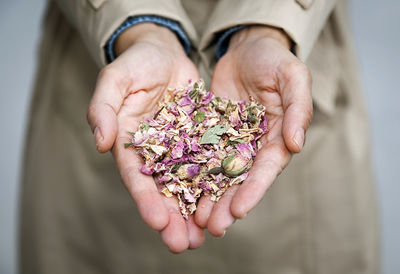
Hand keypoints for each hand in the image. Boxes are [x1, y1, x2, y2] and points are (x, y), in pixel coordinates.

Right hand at [87, 23, 203, 251]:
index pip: (136, 176)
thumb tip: (101, 142)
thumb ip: (103, 108)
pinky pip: (210, 162)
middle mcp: (155, 151)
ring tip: (204, 236)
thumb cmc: (136, 64)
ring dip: (195, 210)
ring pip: (188, 183)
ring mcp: (179, 146)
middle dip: (172, 217)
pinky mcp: (201, 137)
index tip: (157, 223)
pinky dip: (215, 183)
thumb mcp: (115, 80)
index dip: (145, 200)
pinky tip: (226, 202)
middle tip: (181, 245)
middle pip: (163, 188)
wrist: (163, 51)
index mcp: (130, 143)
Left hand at [195, 26, 312, 235]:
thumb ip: (299, 109)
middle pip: (242, 180)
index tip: (239, 211)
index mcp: (278, 137)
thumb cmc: (274, 60)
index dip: (254, 190)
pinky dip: (193, 174)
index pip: (267, 169)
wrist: (247, 48)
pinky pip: (201, 155)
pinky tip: (180, 190)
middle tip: (213, 227)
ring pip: (219, 175)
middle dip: (228, 204)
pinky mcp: (212, 133)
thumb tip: (297, 145)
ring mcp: (232, 142)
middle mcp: (255, 146)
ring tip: (195, 221)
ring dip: (209, 198)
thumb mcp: (293, 77)